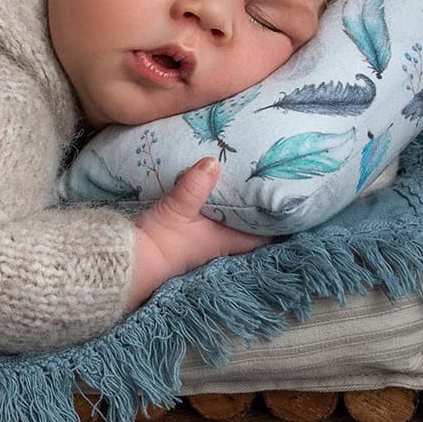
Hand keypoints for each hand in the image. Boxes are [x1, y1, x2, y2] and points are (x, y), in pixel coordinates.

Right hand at [125, 158, 269, 308]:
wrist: (129, 259)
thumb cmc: (159, 241)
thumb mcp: (177, 210)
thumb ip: (194, 186)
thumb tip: (213, 162)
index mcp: (226, 240)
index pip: (264, 235)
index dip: (281, 223)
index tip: (293, 204)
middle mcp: (220, 243)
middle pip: (249, 227)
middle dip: (260, 210)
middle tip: (272, 184)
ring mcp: (203, 240)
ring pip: (230, 222)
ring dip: (238, 208)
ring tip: (248, 181)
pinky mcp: (187, 234)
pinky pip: (211, 218)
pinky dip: (217, 206)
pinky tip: (215, 190)